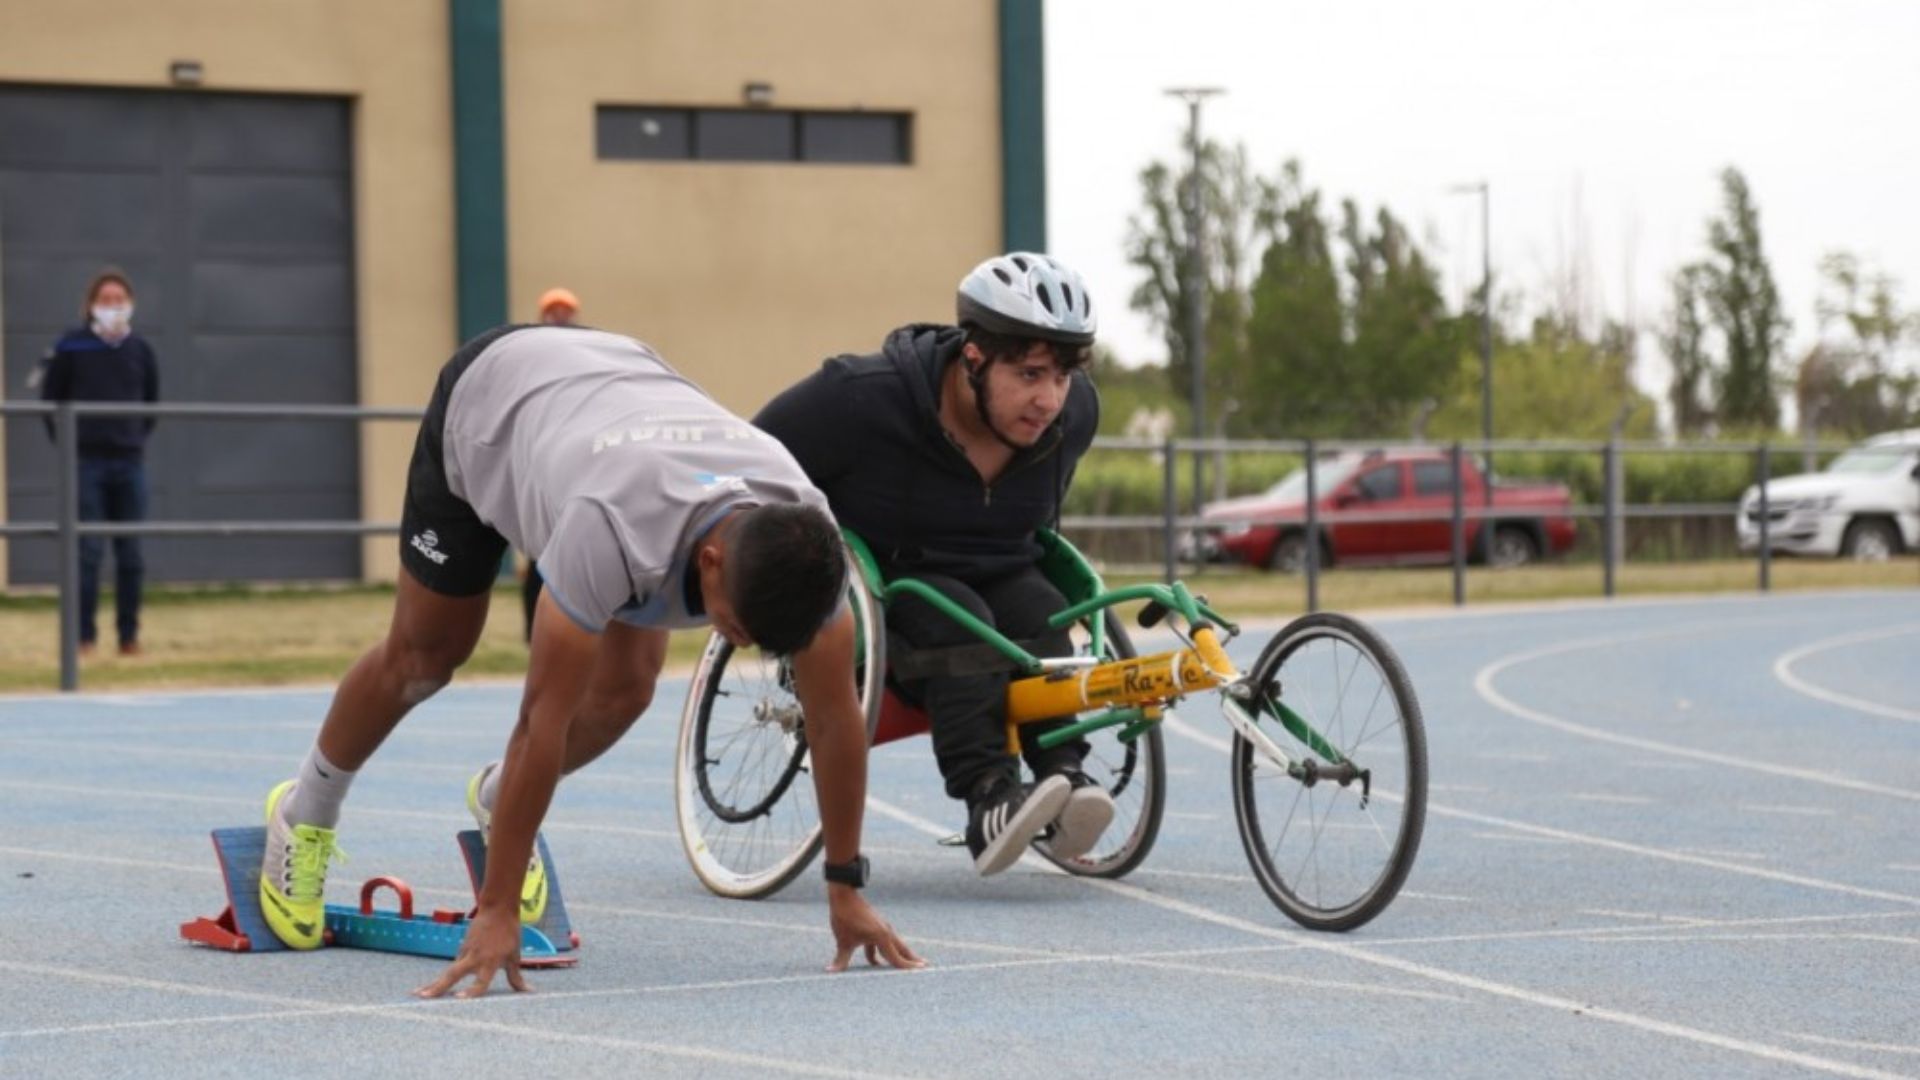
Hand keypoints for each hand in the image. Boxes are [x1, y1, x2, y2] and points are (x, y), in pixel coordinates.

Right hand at [414, 906, 529, 998]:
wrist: (497, 909)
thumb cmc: (509, 933)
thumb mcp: (514, 955)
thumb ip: (516, 977)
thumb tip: (529, 992)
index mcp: (490, 962)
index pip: (480, 981)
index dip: (471, 991)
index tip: (458, 999)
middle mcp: (474, 959)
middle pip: (453, 975)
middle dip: (437, 987)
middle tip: (423, 998)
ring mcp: (465, 953)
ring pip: (448, 972)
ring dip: (432, 984)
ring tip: (416, 995)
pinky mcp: (461, 950)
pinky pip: (452, 967)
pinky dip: (440, 978)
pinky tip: (428, 989)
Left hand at [825, 886, 925, 972]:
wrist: (844, 895)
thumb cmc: (845, 917)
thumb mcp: (843, 940)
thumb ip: (841, 959)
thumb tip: (831, 971)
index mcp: (881, 937)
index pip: (896, 957)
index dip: (907, 967)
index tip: (920, 971)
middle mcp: (886, 932)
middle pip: (902, 949)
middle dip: (912, 959)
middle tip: (926, 967)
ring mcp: (882, 928)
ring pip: (894, 945)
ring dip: (900, 955)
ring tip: (909, 964)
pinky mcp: (876, 926)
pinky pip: (883, 942)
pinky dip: (882, 952)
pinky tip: (874, 962)